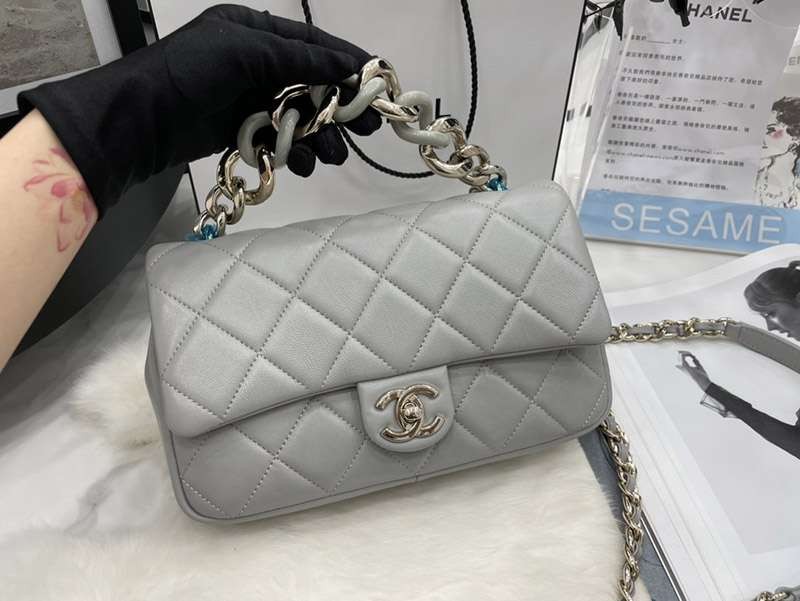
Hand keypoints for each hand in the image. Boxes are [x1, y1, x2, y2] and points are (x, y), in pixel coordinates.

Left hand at [18, 4, 380, 215]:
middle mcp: (258, 63)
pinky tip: (304, 163)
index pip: (312, 45)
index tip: (377, 80)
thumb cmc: (191, 72)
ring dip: (321, 137)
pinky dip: (296, 153)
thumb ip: (300, 59)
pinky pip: (282, 141)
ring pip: (301, 118)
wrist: (143, 119)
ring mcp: (251, 100)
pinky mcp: (245, 132)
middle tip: (368, 129)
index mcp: (256, 32)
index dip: (347, 62)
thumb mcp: (247, 51)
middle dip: (341, 108)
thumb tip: (350, 64)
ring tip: (334, 155)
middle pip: (313, 85)